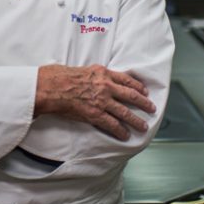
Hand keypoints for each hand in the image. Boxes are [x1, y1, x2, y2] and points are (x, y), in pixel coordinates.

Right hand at [34, 65, 154, 140]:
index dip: (138, 86)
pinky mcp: (95, 114)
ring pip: (125, 112)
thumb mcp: (84, 69)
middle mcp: (106, 86)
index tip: (145, 91)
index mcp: (103, 73)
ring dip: (136, 120)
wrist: (52, 87)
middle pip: (131, 95)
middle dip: (144, 103)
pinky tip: (125, 135)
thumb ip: (96, 75)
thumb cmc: (62, 76)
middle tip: (151, 108)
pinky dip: (121, 130)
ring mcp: (102, 101)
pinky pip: (112, 124)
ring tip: (143, 126)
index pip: (127, 79)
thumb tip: (101, 79)